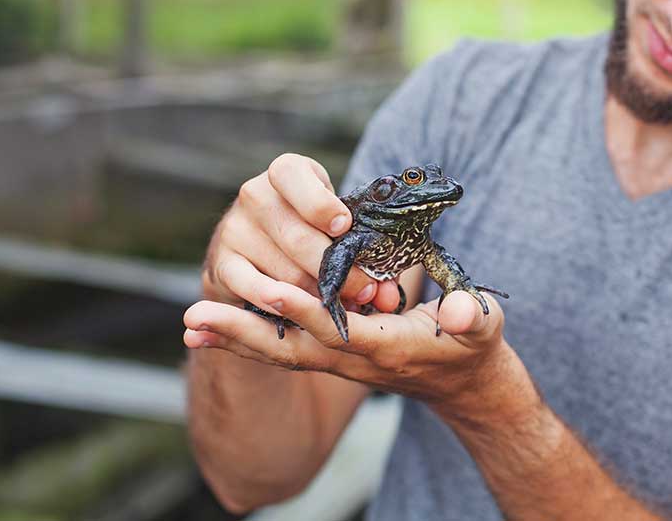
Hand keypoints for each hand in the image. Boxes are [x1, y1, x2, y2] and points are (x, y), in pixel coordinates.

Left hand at [184, 283, 511, 411]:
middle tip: (195, 320)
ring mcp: (340, 360)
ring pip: (281, 350)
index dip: (304, 309)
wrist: (463, 383)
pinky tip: (213, 331)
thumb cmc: (472, 345)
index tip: (268, 288)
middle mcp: (355, 359)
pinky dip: (248, 340)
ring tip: (190, 325)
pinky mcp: (334, 354)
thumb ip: (469, 317)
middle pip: (292, 348)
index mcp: (387, 347)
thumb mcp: (481, 326)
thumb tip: (458, 312)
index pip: (338, 329)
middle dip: (244, 333)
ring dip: (235, 338)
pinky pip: (285, 348)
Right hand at [198, 153, 400, 316]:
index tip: (343, 226)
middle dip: (336, 268)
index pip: (293, 176)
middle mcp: (254, 195)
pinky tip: (306, 314)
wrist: (260, 250)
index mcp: (287, 172)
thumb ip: (365, 252)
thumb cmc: (313, 230)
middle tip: (365, 290)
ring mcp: (234, 230)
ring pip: (283, 271)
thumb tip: (387, 295)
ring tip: (345, 307)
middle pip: (296, 236)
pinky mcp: (222, 265)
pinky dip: (286, 306)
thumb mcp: (338, 226)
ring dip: (317, 294)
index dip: (319, 203)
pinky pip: (256, 290)